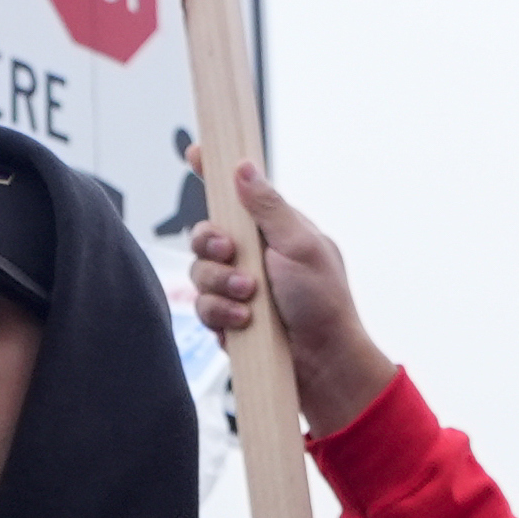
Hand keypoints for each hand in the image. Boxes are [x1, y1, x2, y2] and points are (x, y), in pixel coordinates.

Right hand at [187, 158, 395, 436]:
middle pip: (206, 234)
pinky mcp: (228, 319)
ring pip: (200, 273)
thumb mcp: (300, 247)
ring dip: (222, 285)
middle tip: (232, 254)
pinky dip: (221, 314)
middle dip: (212, 245)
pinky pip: (203, 307)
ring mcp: (239, 288)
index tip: (194, 152)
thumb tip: (243, 166)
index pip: (238, 195)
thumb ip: (268, 209)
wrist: (323, 364)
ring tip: (250, 300)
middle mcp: (254, 256)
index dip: (214, 173)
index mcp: (275, 231)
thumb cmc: (324, 303)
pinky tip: (243, 323)